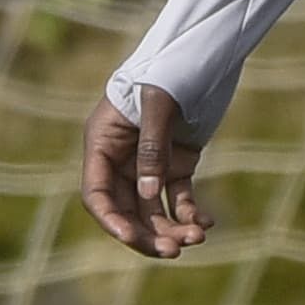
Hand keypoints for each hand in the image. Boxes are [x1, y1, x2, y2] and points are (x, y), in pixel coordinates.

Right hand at [84, 86, 208, 258]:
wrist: (200, 54)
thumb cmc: (171, 70)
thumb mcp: (159, 105)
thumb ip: (152, 149)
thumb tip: (147, 195)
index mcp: (102, 143)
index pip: (98, 193)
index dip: (111, 219)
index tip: (130, 237)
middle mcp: (121, 158)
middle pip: (126, 209)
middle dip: (146, 233)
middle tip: (172, 250)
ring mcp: (149, 163)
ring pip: (154, 208)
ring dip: (171, 227)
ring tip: (196, 239)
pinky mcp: (177, 163)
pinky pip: (179, 196)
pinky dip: (190, 212)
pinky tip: (206, 224)